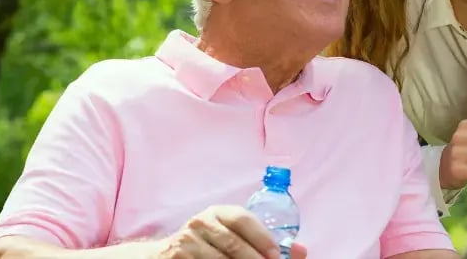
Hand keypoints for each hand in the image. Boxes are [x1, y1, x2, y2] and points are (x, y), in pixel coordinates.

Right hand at [154, 205, 306, 258]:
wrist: (165, 255)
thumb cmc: (210, 245)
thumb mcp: (233, 236)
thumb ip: (265, 242)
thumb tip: (301, 251)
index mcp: (219, 212)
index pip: (243, 219)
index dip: (262, 237)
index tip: (275, 255)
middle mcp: (201, 222)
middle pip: (233, 244)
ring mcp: (187, 241)